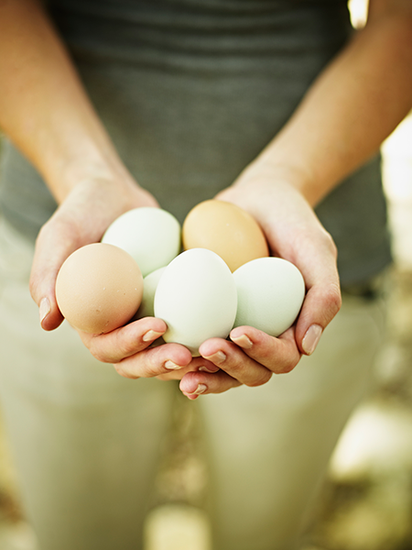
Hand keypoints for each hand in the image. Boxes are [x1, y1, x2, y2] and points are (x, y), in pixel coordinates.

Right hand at [29, 174, 217, 380]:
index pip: (107, 348)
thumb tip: (47, 321)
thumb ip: (48, 274)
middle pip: (138, 362)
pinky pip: (189, 326)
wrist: (114, 196)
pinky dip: (205, 333)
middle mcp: (118, 327)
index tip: (158, 324)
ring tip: (215, 350)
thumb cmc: (82, 213)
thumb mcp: (60, 234)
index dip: (130, 344)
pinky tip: (229, 328)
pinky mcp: (171, 306)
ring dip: (189, 359)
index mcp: (90, 322)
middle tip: (190, 353)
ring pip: (166, 352)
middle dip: (162, 363)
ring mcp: (145, 318)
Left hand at [179, 164, 340, 397]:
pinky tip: (164, 350)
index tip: (238, 331)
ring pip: (224, 369)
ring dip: (206, 375)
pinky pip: (197, 342)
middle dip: (230, 367)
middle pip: (251, 372)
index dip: (262, 353)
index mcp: (294, 327)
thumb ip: (324, 295)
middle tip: (206, 348)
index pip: (283, 357)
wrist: (260, 197)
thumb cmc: (292, 221)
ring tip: (181, 369)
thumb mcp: (316, 249)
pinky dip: (184, 354)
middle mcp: (266, 334)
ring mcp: (236, 327)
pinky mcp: (209, 317)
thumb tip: (306, 347)